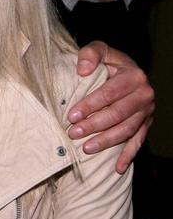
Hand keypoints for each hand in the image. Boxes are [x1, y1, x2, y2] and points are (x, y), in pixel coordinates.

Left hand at [69, 42, 153, 172]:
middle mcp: (144, 95)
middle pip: (118, 114)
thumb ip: (91, 54)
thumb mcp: (100, 50)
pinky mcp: (146, 124)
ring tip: (86, 148)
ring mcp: (147, 112)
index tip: (72, 115)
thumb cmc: (107, 62)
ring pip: (127, 130)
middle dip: (94, 125)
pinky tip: (118, 168)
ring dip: (107, 141)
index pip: (110, 93)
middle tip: (73, 133)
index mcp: (134, 76)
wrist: (124, 70)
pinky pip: (138, 142)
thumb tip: (82, 70)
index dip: (90, 105)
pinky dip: (128, 156)